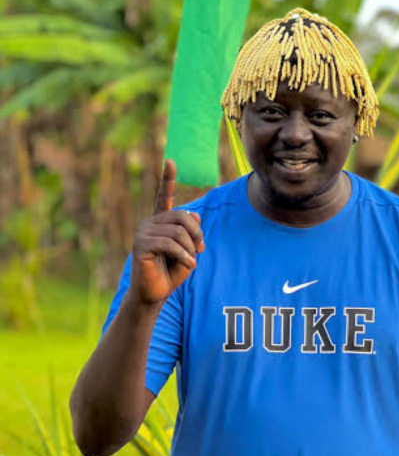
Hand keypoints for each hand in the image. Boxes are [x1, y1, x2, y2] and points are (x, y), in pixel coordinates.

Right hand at [129, 159, 203, 304]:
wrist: (154, 294)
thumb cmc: (170, 272)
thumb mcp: (188, 250)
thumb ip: (192, 233)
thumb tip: (195, 214)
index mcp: (160, 222)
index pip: (163, 196)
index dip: (168, 179)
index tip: (170, 161)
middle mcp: (149, 223)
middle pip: (181, 216)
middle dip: (197, 233)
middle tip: (200, 249)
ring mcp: (143, 232)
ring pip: (178, 231)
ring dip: (190, 248)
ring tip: (191, 260)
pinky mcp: (141, 245)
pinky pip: (170, 244)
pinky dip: (184, 255)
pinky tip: (189, 265)